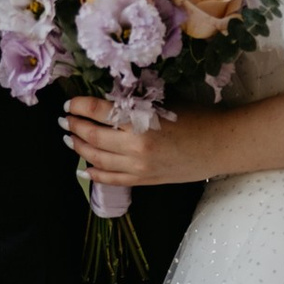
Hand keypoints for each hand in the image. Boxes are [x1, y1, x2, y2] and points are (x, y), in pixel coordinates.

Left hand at [65, 96, 217, 189]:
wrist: (220, 145)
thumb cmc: (196, 118)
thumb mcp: (163, 104)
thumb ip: (134, 106)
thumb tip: (107, 104)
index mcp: (140, 120)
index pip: (98, 112)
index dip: (79, 106)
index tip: (69, 103)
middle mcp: (135, 145)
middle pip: (92, 136)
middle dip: (74, 127)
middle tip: (64, 120)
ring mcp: (138, 166)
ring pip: (97, 159)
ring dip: (79, 148)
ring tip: (69, 139)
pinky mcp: (144, 180)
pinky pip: (112, 179)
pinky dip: (95, 174)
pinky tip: (84, 168)